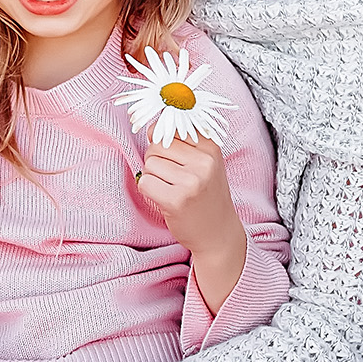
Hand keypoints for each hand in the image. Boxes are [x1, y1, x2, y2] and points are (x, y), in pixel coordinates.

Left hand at [140, 132, 246, 311]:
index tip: (173, 157)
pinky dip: (148, 190)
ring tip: (171, 189)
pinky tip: (164, 198)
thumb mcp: (206, 163)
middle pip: (156, 145)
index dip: (165, 142)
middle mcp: (204, 162)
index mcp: (211, 147)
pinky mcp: (176, 200)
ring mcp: (191, 181)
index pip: (172, 128)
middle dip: (157, 160)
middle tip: (173, 178)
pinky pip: (144, 182)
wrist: (218, 233)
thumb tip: (150, 128)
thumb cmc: (207, 195)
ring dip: (153, 177)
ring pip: (149, 163)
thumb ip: (183, 142)